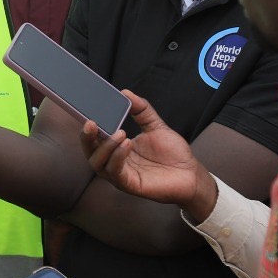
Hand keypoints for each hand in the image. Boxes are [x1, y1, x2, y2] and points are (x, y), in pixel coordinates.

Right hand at [80, 92, 215, 219]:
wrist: (191, 174)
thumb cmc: (173, 154)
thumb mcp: (155, 126)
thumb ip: (141, 110)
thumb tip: (125, 92)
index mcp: (117, 148)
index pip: (95, 138)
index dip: (88, 127)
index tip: (87, 112)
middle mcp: (114, 162)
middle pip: (90, 152)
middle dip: (87, 137)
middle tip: (91, 122)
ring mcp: (120, 175)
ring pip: (98, 163)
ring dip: (105, 146)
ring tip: (120, 133)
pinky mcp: (130, 185)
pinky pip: (115, 172)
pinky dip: (118, 157)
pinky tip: (127, 144)